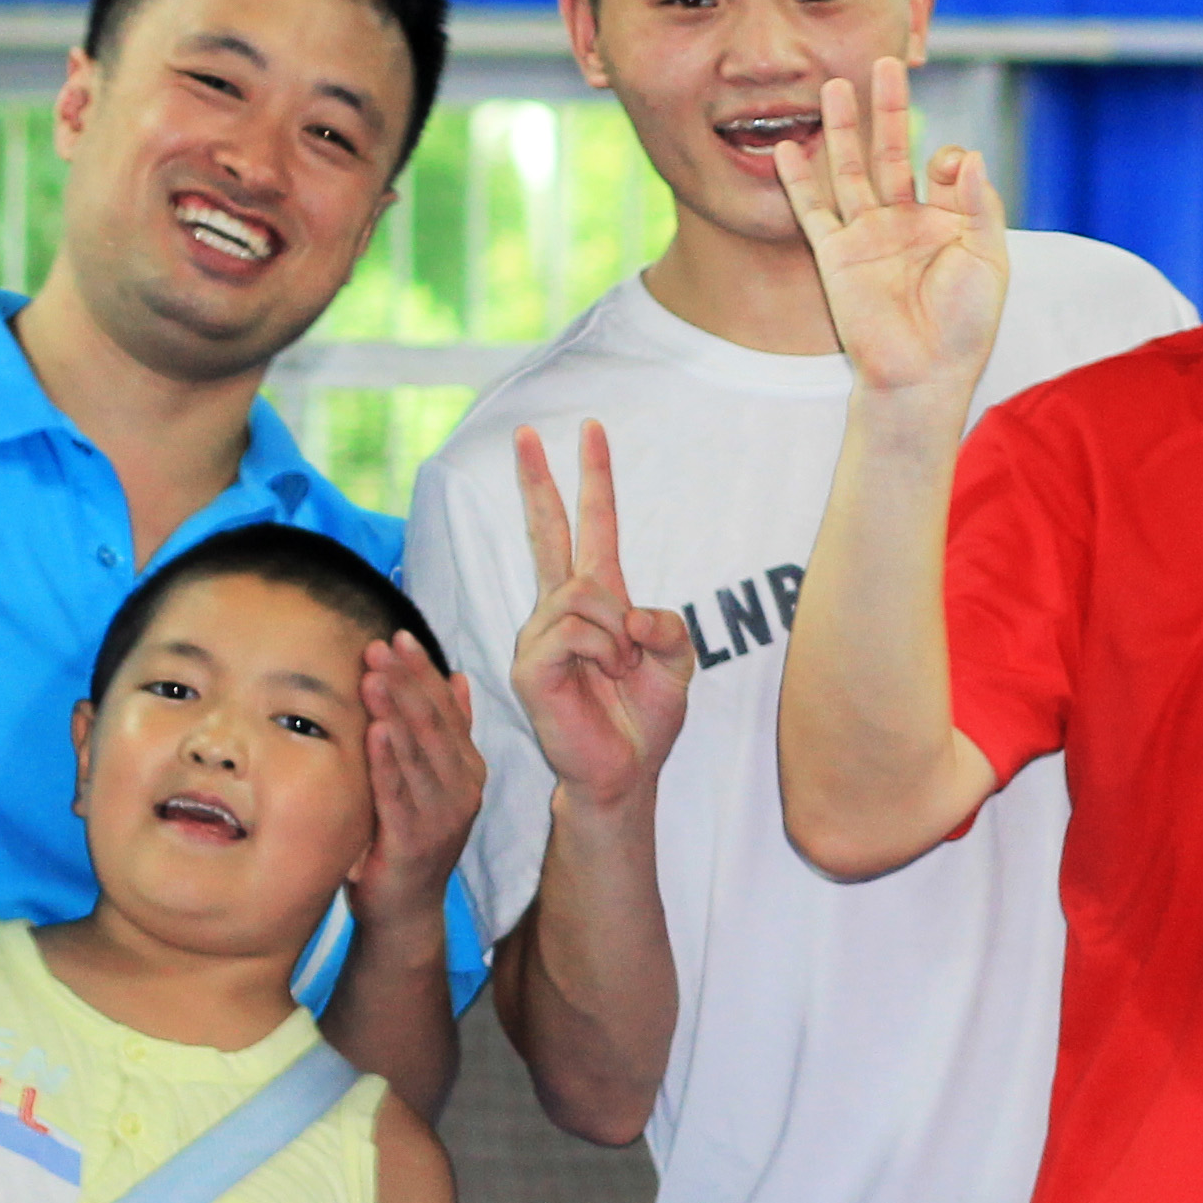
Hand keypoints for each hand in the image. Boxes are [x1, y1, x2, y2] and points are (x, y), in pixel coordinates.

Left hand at [349, 635, 483, 930]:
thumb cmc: (408, 840)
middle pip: (434, 724)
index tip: (399, 637)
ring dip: (395, 711)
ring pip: (419, 753)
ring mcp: (443, 816)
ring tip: (373, 675)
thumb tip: (459, 678)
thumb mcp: (431, 781)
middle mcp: (463, 789)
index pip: (448, 709)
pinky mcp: (416, 841)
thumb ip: (447, 733)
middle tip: (378, 646)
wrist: (405, 910)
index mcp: (467, 770)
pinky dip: (388, 760)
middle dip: (405, 682)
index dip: (423, 671)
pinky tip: (375, 730)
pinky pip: (400, 793)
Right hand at [507, 421, 697, 809]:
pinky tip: (606, 674)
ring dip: (618, 630)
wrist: (626, 772)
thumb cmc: (644, 718)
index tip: (591, 430)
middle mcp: (561, 609)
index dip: (593, 481)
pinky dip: (604, 649)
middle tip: (524, 430)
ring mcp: (539, 635)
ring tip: (622, 667)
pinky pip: (573, 631)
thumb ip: (669, 626)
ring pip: (583, 593)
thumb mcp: (678, 663)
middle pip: (547, 531)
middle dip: (538, 480)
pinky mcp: (530, 664)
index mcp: (598, 601)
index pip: (592, 528)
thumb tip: (631, 612)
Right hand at [771, 56, 1007, 404]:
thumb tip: (967, 151)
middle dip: (889, 109)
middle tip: (885, 62)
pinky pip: (813, 210)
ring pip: (851, 169)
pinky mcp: (836, 254)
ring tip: (835, 86)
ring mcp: (868, 235)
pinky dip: (799, 180)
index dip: (947, 159)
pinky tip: (788, 147)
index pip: (943, 168)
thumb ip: (978, 205)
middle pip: (893, 152)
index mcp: (947, 222)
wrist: (923, 375)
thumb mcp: (987, 261)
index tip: (947, 165)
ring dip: (843, 129)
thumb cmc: (964, 326)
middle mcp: (905, 222)